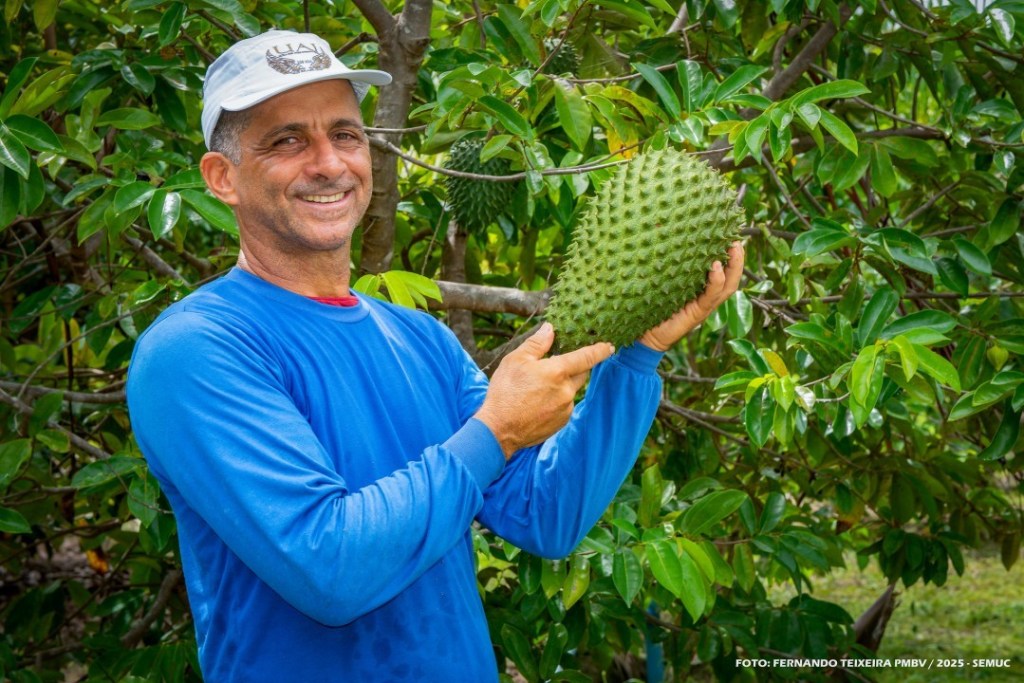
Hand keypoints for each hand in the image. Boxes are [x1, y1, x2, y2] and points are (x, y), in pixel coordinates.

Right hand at [474, 323, 614, 457]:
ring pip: (571, 391)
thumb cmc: (505, 392)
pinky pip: (565, 406)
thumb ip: (537, 344)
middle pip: (582, 374)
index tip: (609, 347)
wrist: (499, 429)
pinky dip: (557, 401)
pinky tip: (538, 403)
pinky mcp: (561, 422)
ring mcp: (566, 409)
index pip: (586, 357)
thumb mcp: (516, 360)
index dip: (600, 350)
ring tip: (538, 389)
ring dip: (562, 386)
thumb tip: (550, 329)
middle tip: (558, 366)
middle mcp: (566, 391)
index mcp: (557, 372)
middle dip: (576, 368)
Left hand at [638, 241, 744, 351]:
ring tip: (734, 249)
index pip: (723, 271)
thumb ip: (668, 262)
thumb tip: (660, 231)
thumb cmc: (652, 305)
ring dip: (733, 267)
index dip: (731, 256)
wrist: (646, 335)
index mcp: (702, 289)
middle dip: (738, 259)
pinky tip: (716, 267)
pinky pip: (710, 296)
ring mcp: (704, 306)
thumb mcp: (664, 280)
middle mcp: (707, 297)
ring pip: (727, 287)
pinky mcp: (697, 313)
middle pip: (731, 278)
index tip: (732, 235)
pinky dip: (716, 281)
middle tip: (737, 240)